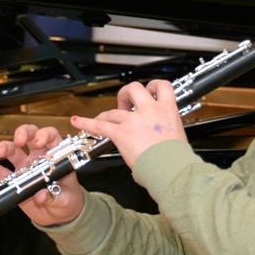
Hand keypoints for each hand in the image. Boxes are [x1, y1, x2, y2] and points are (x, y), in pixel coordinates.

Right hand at [0, 124, 85, 226]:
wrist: (59, 216)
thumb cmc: (67, 201)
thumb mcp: (65, 199)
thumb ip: (54, 195)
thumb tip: (41, 195)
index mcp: (55, 156)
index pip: (51, 137)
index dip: (44, 134)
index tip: (38, 141)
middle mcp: (38, 158)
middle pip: (30, 136)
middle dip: (23, 134)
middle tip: (18, 140)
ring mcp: (25, 167)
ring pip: (13, 150)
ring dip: (5, 147)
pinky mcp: (14, 181)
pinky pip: (0, 172)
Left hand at [69, 80, 187, 167]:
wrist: (172, 168)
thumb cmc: (176, 158)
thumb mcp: (176, 135)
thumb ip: (164, 128)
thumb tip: (158, 132)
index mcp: (168, 109)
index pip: (161, 86)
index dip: (152, 86)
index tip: (148, 91)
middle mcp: (150, 110)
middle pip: (134, 89)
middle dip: (126, 94)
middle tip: (124, 105)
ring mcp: (134, 120)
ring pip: (114, 110)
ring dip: (107, 114)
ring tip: (103, 119)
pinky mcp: (121, 133)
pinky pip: (99, 125)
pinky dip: (86, 122)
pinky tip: (77, 121)